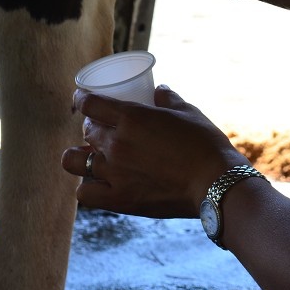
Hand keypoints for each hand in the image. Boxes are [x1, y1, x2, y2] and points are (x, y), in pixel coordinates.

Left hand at [62, 85, 250, 218]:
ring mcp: (114, 173)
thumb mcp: (188, 113)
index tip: (82, 99)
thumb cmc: (206, 144)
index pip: (88, 103)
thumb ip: (168, 99)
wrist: (215, 183)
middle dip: (92, 126)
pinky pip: (85, 193)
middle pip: (87, 131)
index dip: (81, 98)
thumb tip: (158, 90)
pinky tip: (99, 182)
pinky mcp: (119, 199)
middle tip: (103, 129)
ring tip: (92, 156)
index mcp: (132, 117)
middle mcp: (116, 143)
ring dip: (81, 155)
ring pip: (75, 160)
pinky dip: (88, 186)